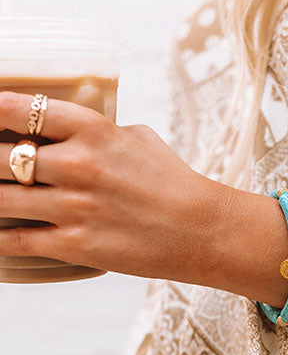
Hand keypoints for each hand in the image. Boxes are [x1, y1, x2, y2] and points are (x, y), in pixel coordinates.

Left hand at [0, 92, 210, 280]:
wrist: (203, 231)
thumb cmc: (173, 182)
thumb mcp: (139, 138)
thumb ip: (99, 131)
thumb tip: (69, 132)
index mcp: (91, 129)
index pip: (17, 109)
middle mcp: (77, 164)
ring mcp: (73, 207)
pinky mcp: (75, 245)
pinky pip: (15, 242)